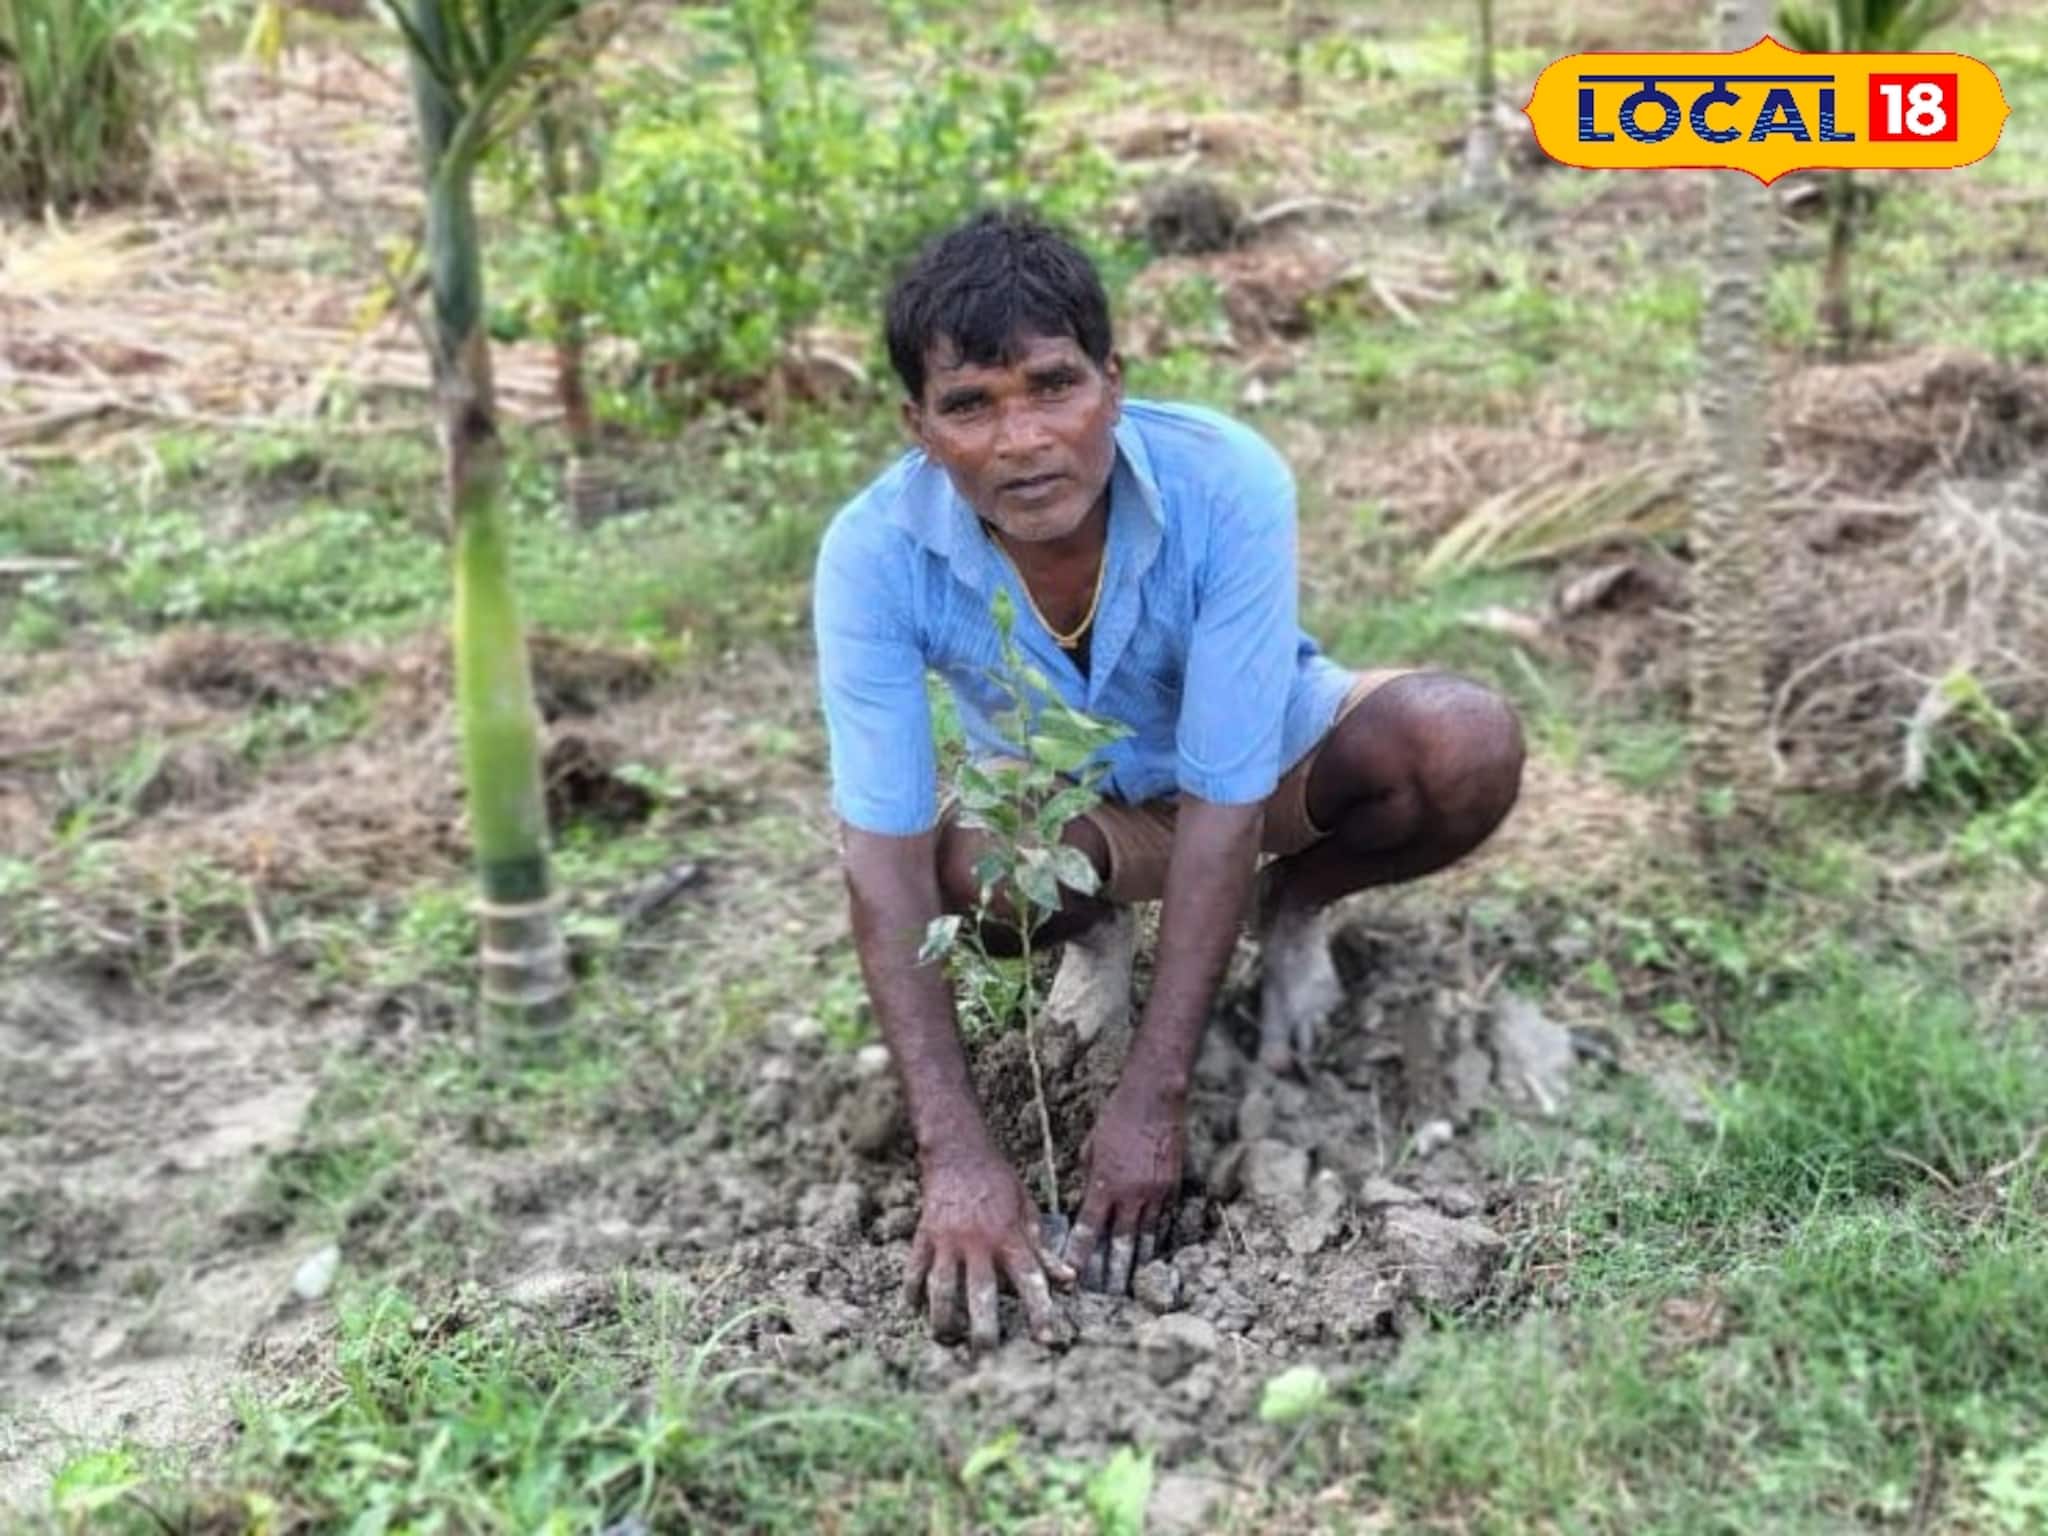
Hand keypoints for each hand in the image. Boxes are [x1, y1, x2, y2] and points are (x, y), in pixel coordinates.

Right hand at [904, 1144, 1074, 1349]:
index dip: (1040, 1312)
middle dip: (983, 1330)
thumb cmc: (999, 1180)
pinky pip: (915, 1270)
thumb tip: (1069, 1281)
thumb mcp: (1028, 1209)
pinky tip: (914, 1311)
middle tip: (987, 1356)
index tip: (1046, 1339)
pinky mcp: (924, 1236)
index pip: (1029, 1281)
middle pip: (980, 1295)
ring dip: (943, 1318)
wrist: (958, 1150)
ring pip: (941, 1289)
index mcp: (1008, 1236)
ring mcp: (947, 1241)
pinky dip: (912, 1292)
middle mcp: (977, 1242)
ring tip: (948, 1339)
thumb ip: (1043, 1249)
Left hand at [1063, 1081, 1185, 1295]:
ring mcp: (1156, 1191)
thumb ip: (1090, 1177)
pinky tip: (1153, 1256)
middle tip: (1106, 1296)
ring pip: (1146, 1236)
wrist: (1155, 1097)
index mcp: (1105, 1182)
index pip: (1090, 1227)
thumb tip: (1088, 1199)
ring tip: (1131, 1286)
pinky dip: (1156, 1239)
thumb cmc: (1116, 1116)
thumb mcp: (1091, 1146)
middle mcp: (1132, 1192)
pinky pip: (1163, 1220)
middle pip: (1121, 1241)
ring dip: (1137, 1263)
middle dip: (1112, 1271)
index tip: (1071, 1276)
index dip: (1080, 1253)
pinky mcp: (1173, 1186)